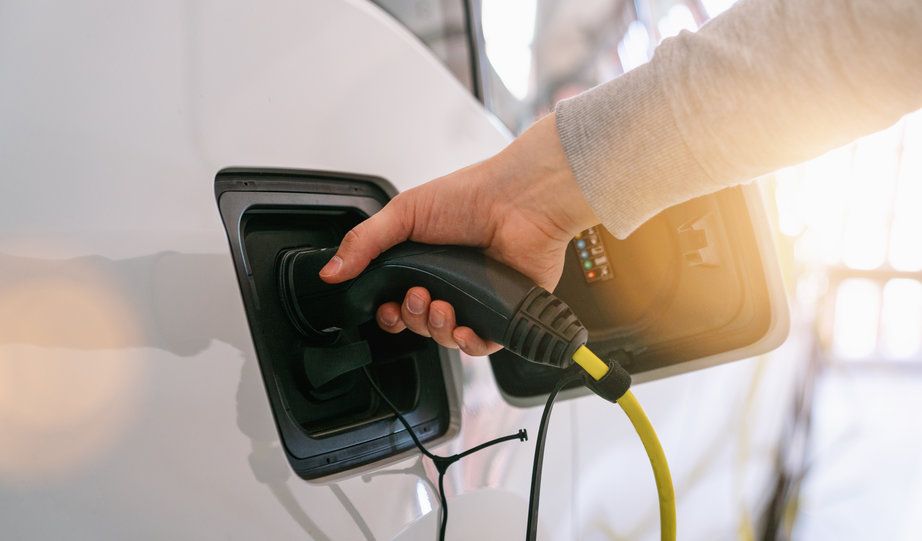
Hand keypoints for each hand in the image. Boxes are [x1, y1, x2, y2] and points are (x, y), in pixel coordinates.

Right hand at [318, 113, 598, 355]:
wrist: (520, 201)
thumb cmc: (471, 196)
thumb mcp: (405, 212)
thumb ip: (364, 242)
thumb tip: (331, 270)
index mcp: (424, 263)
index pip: (396, 303)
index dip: (388, 313)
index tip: (384, 307)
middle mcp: (450, 284)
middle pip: (418, 324)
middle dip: (410, 318)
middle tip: (416, 296)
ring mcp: (477, 300)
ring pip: (446, 337)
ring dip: (436, 328)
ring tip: (441, 304)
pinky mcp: (503, 313)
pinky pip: (481, 346)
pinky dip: (467, 344)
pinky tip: (462, 328)